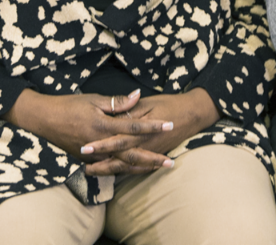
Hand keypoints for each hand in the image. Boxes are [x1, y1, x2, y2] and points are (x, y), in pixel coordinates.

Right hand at [4, 89, 172, 171]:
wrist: (44, 120)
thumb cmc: (69, 105)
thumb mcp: (93, 99)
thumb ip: (117, 102)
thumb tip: (138, 96)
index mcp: (103, 125)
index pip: (134, 127)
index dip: (153, 126)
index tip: (169, 125)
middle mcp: (101, 144)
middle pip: (131, 154)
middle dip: (152, 158)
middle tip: (170, 162)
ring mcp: (94, 155)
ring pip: (122, 164)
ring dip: (141, 166)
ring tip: (158, 168)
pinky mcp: (88, 160)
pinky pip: (110, 166)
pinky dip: (124, 168)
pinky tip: (135, 169)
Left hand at [82, 89, 220, 175]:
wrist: (192, 114)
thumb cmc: (168, 104)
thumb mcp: (147, 104)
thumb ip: (129, 110)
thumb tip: (113, 116)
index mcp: (140, 130)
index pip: (116, 140)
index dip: (100, 145)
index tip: (85, 149)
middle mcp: (144, 145)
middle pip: (119, 158)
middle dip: (101, 165)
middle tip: (84, 168)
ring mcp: (149, 152)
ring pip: (126, 166)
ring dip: (109, 170)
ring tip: (91, 172)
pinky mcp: (153, 155)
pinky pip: (136, 167)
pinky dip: (123, 171)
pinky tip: (112, 172)